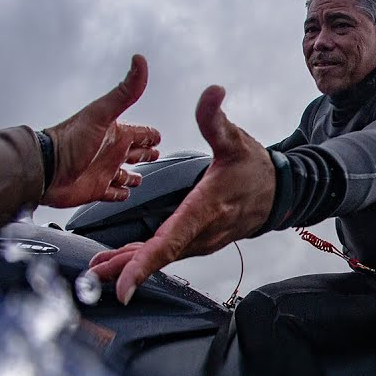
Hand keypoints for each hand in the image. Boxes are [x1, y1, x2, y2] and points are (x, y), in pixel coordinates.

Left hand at [40, 54, 161, 207]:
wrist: (46, 169)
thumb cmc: (70, 141)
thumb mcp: (101, 113)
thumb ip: (124, 91)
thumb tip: (140, 61)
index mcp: (115, 133)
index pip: (140, 132)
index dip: (150, 134)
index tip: (158, 136)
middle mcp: (110, 152)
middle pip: (135, 152)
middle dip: (146, 153)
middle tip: (155, 154)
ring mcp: (103, 171)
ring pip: (125, 174)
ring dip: (133, 176)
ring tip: (140, 178)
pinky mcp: (96, 189)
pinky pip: (113, 193)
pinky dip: (120, 194)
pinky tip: (124, 194)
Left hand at [88, 85, 274, 303]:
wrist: (280, 193)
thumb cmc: (256, 168)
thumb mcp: (235, 139)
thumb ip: (216, 118)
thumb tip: (212, 93)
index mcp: (207, 207)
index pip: (172, 240)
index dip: (146, 262)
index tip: (126, 282)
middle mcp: (205, 231)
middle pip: (161, 255)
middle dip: (127, 267)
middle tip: (96, 275)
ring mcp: (204, 241)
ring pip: (164, 257)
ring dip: (132, 265)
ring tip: (101, 271)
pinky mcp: (201, 242)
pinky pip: (170, 253)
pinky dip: (147, 260)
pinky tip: (126, 261)